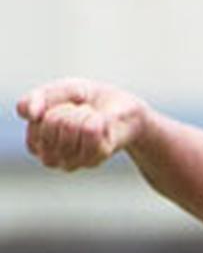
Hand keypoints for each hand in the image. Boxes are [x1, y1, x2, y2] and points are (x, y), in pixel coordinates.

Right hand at [16, 79, 148, 170]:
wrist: (122, 108)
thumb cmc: (88, 102)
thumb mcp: (60, 91)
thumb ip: (38, 98)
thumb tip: (29, 114)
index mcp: (36, 143)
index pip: (33, 123)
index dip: (50, 107)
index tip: (63, 107)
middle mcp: (52, 158)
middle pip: (51, 124)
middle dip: (68, 109)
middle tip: (80, 112)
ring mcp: (74, 161)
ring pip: (70, 127)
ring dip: (84, 113)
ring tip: (90, 117)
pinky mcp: (96, 158)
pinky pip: (90, 130)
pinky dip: (97, 118)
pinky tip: (101, 124)